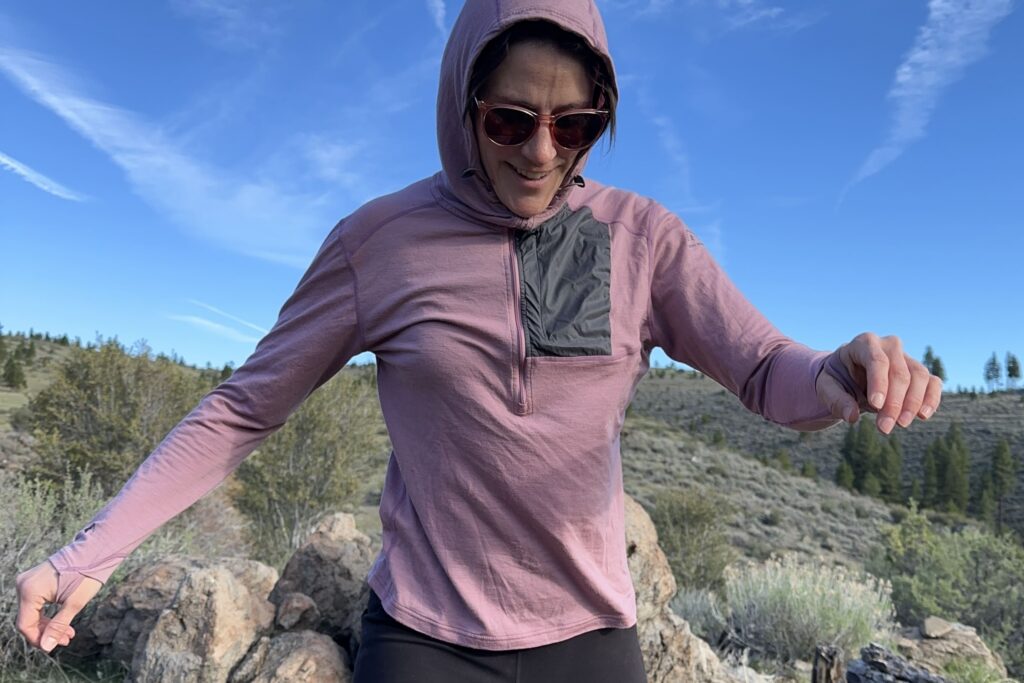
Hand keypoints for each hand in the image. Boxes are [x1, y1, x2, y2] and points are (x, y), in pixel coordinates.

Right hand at [15, 560, 102, 652]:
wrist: (95, 550)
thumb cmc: (86, 574)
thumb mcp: (74, 604)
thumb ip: (58, 626)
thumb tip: (46, 647)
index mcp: (30, 591)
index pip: (25, 625)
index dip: (38, 639)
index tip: (55, 645)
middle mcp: (24, 585)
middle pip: (29, 618)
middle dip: (47, 631)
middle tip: (67, 639)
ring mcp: (28, 581)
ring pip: (33, 612)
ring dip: (49, 624)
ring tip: (68, 633)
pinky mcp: (35, 580)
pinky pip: (36, 602)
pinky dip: (48, 613)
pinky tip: (63, 622)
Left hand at [816, 332, 941, 433]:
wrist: (849, 377)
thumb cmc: (837, 379)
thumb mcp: (826, 387)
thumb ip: (836, 400)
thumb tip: (852, 416)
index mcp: (864, 343)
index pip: (877, 360)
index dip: (879, 383)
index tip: (876, 405)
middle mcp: (889, 346)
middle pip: (899, 372)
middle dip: (894, 402)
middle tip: (884, 427)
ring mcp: (907, 357)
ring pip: (919, 377)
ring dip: (912, 403)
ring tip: (901, 424)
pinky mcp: (919, 373)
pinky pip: (933, 383)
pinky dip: (931, 399)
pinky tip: (922, 415)